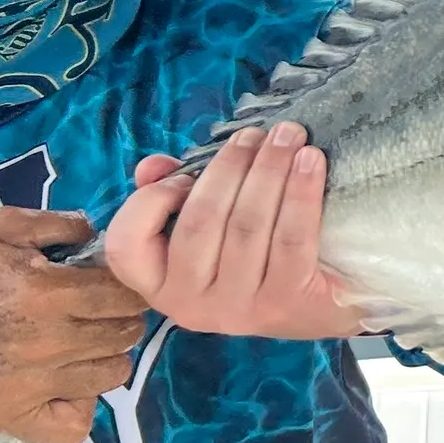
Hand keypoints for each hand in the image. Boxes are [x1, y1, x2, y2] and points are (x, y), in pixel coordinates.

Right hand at [0, 208, 146, 442]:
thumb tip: (101, 233)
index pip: (124, 297)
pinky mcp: (9, 417)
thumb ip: (57, 225)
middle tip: (96, 314)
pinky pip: (74, 426)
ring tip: (81, 346)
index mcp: (45, 293)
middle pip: (123, 335)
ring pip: (110, 376)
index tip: (112, 287)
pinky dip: (79, 407)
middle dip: (119, 319)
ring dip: (105, 358)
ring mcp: (29, 386)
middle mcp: (45, 343)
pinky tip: (65, 385)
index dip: (126, 288)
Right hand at [105, 122, 362, 340]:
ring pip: (247, 226)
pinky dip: (301, 193)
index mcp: (161, 284)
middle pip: (201, 222)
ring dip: (269, 170)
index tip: (184, 174)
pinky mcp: (287, 303)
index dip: (149, 202)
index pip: (126, 247)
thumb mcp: (205, 229)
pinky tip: (311, 161)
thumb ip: (168, 195)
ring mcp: (240, 309)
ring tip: (289, 136)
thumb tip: (154, 166)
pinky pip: (292, 239)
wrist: (318, 305)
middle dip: (229, 167)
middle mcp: (191, 305)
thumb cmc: (252, 257)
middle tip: (256, 133)